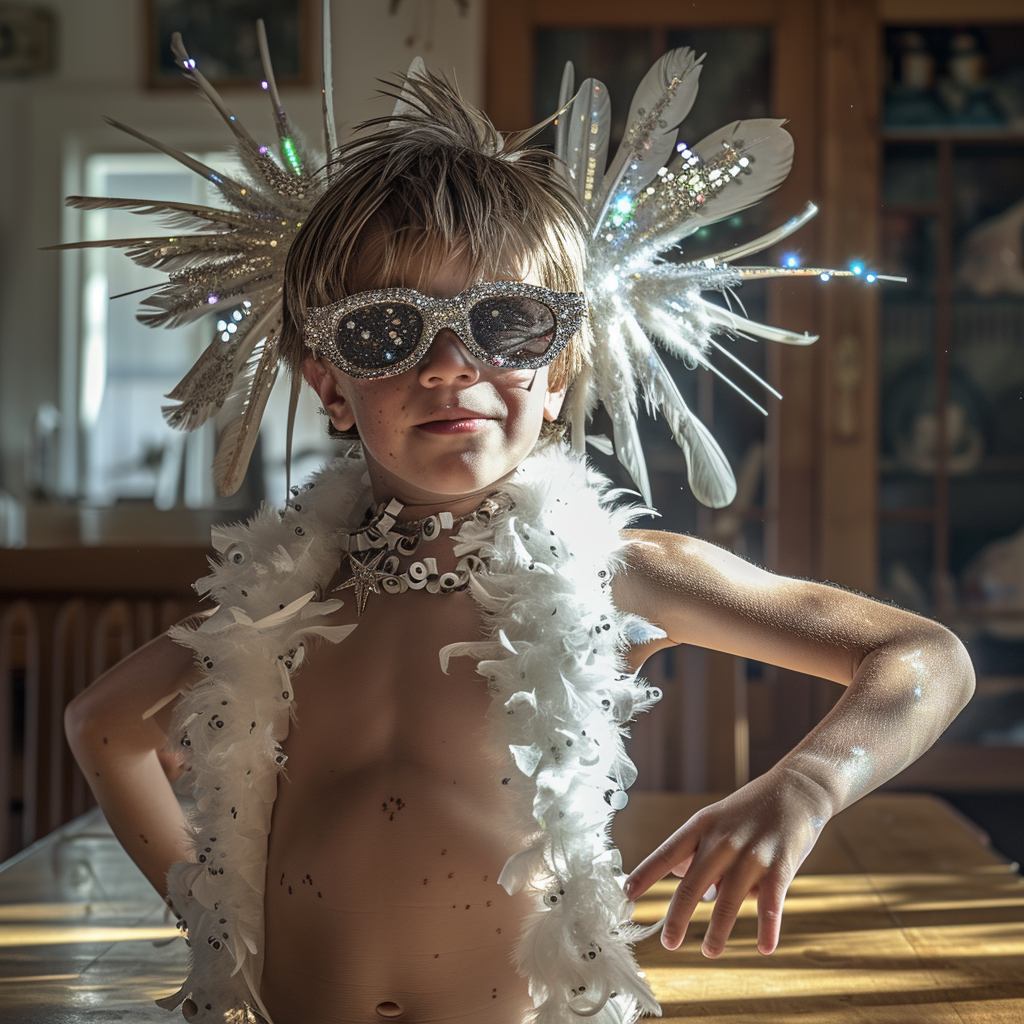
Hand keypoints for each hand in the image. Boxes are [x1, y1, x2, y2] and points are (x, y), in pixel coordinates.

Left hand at [623, 767, 830, 956]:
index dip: (645, 874)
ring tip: (709, 951)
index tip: (627, 893)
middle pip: (692, 883)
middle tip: (668, 941)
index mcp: (702, 826)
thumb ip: (696, 848)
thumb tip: (674, 875)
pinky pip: (770, 904)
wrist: (797, 789)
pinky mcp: (781, 867)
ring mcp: (752, 854)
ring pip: (727, 900)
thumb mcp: (716, 819)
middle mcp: (722, 840)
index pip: (666, 852)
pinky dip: (767, 928)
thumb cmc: (751, 808)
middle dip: (678, 916)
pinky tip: (764, 948)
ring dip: (718, 931)